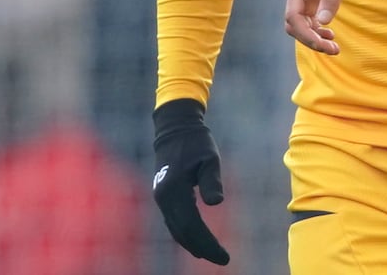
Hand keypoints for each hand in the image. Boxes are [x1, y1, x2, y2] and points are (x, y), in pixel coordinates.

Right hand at [152, 99, 228, 265]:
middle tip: (223, 259)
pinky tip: (196, 240)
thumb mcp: (209, 158)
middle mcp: (164, 198)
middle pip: (183, 232)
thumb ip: (212, 181)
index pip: (192, 226)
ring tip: (211, 254)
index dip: (208, 244)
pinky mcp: (164, 195)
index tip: (224, 256)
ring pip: (176, 229)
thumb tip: (217, 203)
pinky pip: (174, 221)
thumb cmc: (196, 141)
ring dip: (193, 244)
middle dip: (203, 248)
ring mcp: (161, 198)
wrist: (175, 127)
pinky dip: (185, 233)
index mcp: (174, 190)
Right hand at [284, 0, 370, 54]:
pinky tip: (330, 34)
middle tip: (333, 49)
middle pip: (295, 24)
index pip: (292, 16)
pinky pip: (311, 17)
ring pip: (303, 23)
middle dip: (310, 39)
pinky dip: (318, 28)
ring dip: (315, 36)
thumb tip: (323, 22)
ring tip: (334, 47)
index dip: (305, 34)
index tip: (323, 44)